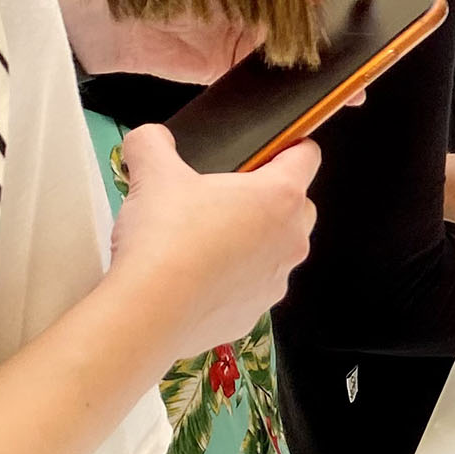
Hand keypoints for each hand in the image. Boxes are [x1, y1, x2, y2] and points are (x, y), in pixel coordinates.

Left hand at [59, 0, 358, 82]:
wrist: (94, 10)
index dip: (355, 1)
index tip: (381, 16)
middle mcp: (260, 3)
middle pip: (319, 26)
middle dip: (348, 46)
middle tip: (373, 61)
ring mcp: (244, 39)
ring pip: (300, 60)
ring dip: (324, 77)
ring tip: (351, 90)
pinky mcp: (225, 70)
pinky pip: (267, 86)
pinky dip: (289, 97)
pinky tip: (307, 105)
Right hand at [106, 124, 320, 363]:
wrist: (147, 314)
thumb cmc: (164, 244)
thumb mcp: (153, 176)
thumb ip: (153, 144)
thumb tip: (150, 139)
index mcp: (280, 196)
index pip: (307, 156)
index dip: (290, 146)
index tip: (274, 148)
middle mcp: (290, 239)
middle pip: (296, 205)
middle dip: (265, 198)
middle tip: (223, 197)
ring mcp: (276, 279)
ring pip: (274, 249)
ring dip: (249, 242)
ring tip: (203, 240)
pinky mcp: (254, 312)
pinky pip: (251, 287)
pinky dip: (231, 280)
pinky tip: (195, 276)